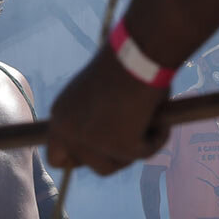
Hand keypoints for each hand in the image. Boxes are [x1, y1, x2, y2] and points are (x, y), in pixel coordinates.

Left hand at [47, 47, 170, 174]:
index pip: (57, 156)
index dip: (79, 158)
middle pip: (90, 165)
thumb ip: (100, 118)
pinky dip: (157, 137)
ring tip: (149, 119)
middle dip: (112, 157)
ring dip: (134, 148)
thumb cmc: (125, 62)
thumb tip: (118, 137)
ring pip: (117, 164)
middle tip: (133, 140)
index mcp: (60, 116)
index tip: (99, 153)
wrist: (138, 53)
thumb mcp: (101, 94)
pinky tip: (161, 115)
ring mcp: (94, 143)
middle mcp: (71, 132)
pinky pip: (145, 153)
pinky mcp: (121, 147)